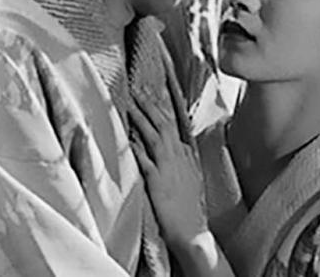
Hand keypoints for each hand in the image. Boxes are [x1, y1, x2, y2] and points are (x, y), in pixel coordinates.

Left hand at [129, 93, 208, 250]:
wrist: (193, 230)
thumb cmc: (190, 208)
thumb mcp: (193, 178)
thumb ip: (184, 160)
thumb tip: (178, 147)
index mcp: (186, 155)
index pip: (173, 124)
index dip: (160, 108)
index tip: (151, 94)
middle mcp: (178, 156)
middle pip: (163, 123)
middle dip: (150, 105)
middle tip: (138, 89)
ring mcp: (168, 167)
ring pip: (154, 135)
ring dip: (142, 118)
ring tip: (130, 103)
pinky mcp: (157, 180)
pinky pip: (143, 159)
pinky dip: (135, 146)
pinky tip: (126, 136)